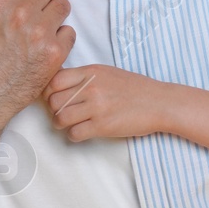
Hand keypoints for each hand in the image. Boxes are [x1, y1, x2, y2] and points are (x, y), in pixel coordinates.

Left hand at [44, 64, 167, 141]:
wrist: (159, 103)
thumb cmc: (134, 88)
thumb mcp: (106, 73)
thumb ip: (84, 77)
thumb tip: (58, 84)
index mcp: (90, 72)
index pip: (54, 81)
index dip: (49, 92)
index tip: (54, 98)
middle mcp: (91, 88)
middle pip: (54, 101)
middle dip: (54, 110)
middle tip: (62, 113)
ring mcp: (96, 107)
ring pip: (60, 118)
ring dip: (62, 124)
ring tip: (70, 124)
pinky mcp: (102, 126)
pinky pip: (74, 134)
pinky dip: (74, 135)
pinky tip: (82, 132)